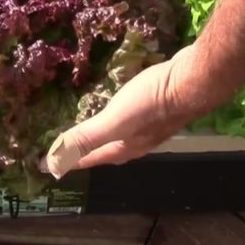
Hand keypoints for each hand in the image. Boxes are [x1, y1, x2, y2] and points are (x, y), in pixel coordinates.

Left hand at [42, 46, 200, 178]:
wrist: (194, 80)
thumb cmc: (153, 101)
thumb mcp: (115, 120)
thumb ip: (86, 138)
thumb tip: (53, 162)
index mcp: (126, 147)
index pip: (92, 158)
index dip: (71, 160)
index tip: (51, 164)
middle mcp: (140, 140)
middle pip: (109, 150)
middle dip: (90, 150)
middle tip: (73, 145)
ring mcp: (153, 122)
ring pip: (123, 133)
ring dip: (107, 132)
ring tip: (94, 124)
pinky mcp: (161, 103)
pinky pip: (134, 113)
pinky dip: (121, 112)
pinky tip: (121, 100)